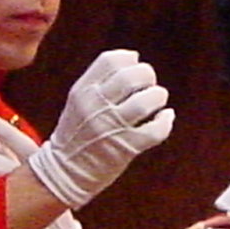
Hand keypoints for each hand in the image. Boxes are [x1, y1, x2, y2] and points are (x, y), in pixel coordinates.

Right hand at [28, 50, 174, 208]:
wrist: (63, 172)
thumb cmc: (76, 133)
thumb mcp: (78, 101)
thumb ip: (100, 80)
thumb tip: (133, 56)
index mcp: (82, 91)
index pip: (110, 60)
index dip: (129, 58)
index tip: (134, 66)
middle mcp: (96, 107)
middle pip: (131, 77)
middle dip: (147, 75)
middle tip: (148, 84)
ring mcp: (111, 128)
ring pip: (146, 101)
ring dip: (158, 96)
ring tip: (157, 100)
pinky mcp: (126, 148)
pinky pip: (156, 130)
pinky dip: (166, 121)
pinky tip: (165, 118)